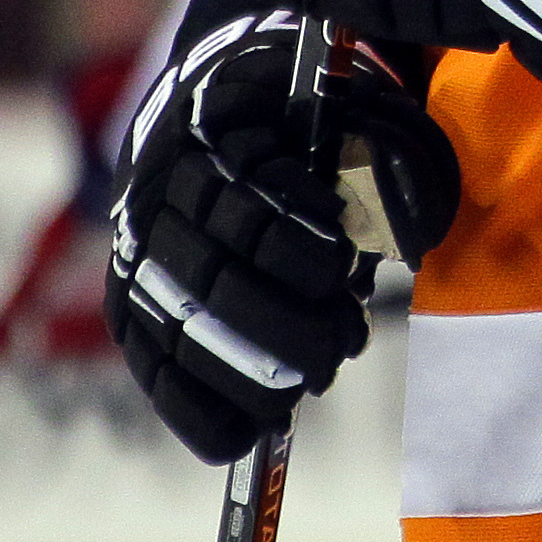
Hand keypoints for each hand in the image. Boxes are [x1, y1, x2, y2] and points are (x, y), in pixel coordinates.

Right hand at [103, 1, 458, 463]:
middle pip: (207, 274)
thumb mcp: (354, 104)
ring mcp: (137, 247)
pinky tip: (235, 440)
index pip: (243, 198)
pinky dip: (189, 405)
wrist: (225, 101)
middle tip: (335, 351)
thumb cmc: (314, 112)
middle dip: (274, 324)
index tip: (339, 268)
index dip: (290, 242)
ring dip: (241, 372)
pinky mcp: (130, 295)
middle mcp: (160, 190)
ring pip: (174, 324)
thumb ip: (386, 154)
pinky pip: (147, 358)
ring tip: (305, 389)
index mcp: (215, 128)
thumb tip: (411, 234)